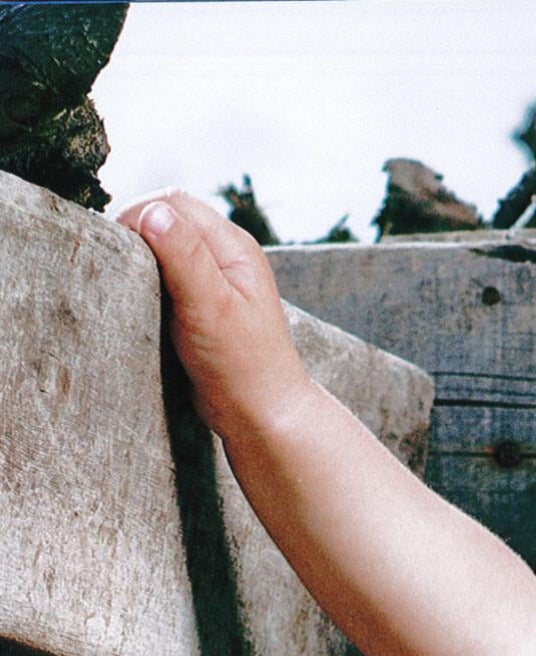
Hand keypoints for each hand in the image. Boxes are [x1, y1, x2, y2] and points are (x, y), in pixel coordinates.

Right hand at [112, 187, 313, 441]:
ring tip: (129, 285)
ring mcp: (215, 280)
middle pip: (168, 219)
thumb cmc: (244, 366)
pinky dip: (149, 282)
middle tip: (117, 267)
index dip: (138, 216)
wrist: (263, 417)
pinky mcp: (203, 305)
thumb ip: (184, 256)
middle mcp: (225, 256)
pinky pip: (167, 277)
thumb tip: (152, 212)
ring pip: (165, 248)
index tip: (117, 248)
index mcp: (233, 246)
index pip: (173, 204)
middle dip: (137, 234)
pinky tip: (142, 302)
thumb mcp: (211, 307)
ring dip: (142, 259)